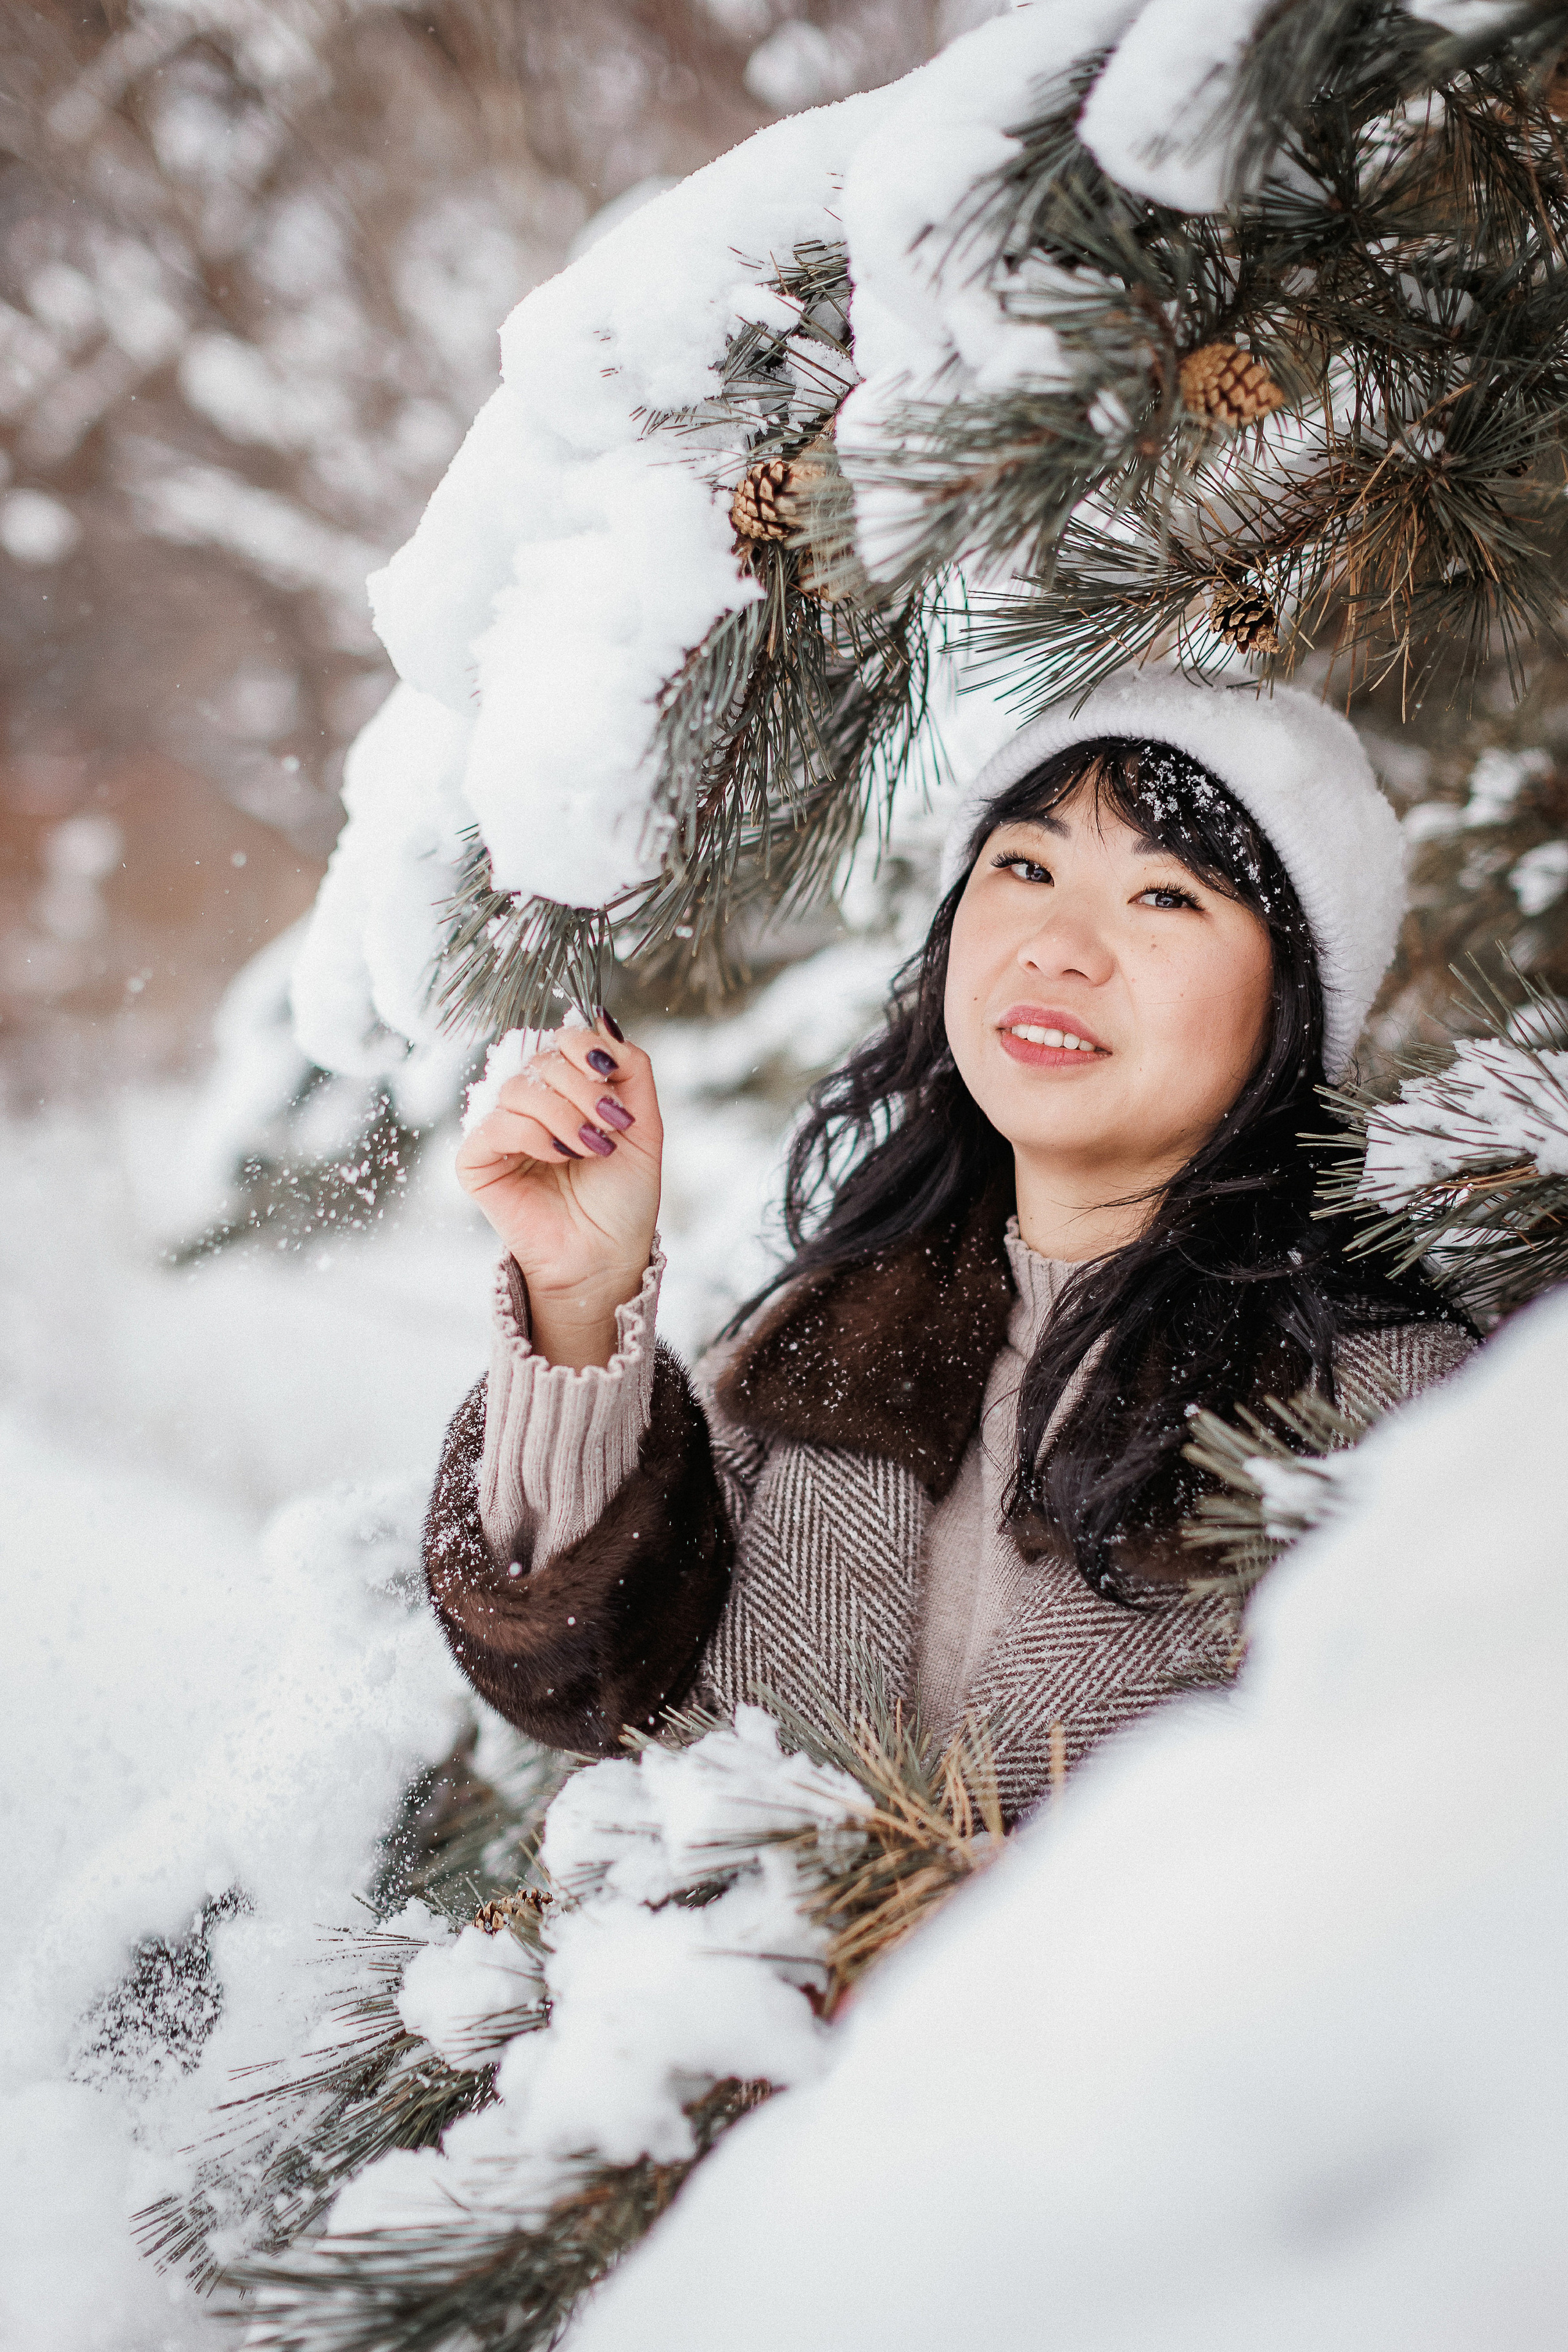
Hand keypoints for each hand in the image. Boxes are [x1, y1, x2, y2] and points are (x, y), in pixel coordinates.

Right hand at [455, 1015, 661, 1368]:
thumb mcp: (644, 1124)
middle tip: (610, 1125)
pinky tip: (559, 1157)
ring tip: (591, 1150)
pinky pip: (495, 1124)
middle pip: (542, 1059)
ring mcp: (500, 1131)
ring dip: (564, 1115)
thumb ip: (631, 1068)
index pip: (561, 1040)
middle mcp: (529, 1105)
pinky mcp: (477, 1161)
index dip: (586, 1048)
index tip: (615, 1080)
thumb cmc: (624, 1198)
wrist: (607, 1256)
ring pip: (520, 1088)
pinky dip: (533, 1134)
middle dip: (583, 1087)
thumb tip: (601, 1016)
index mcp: (565, 1092)